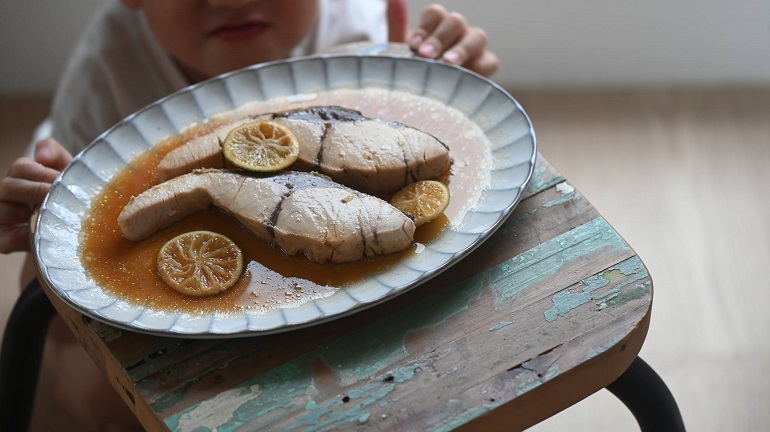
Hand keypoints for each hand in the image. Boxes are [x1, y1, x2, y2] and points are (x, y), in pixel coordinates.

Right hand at [0, 138, 71, 252]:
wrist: (77, 225)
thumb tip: (42, 155)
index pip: (21, 167)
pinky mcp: (4, 238)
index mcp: (23, 175)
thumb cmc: (70, 193)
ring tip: (45, 217)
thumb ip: (55, 154)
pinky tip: (33, 236)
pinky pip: (2, 239)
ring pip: (1, 211)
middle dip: (35, 192)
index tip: (61, 181)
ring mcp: (3, 215)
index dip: (42, 174)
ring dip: (23, 214)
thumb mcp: (68, 171)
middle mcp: (8, 193)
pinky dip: (16, 238)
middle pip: (8, 186)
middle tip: (57, 199)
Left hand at [387, 0, 499, 76]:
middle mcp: (457, 32)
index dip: (425, 27)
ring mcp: (474, 48)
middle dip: (440, 38)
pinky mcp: (485, 66)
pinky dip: (481, 66)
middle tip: (425, 55)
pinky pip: (490, 61)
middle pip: (456, 22)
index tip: (413, 45)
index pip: (435, 14)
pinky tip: (466, 75)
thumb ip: (397, 25)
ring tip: (448, 64)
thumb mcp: (402, 52)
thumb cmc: (415, 72)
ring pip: (477, 36)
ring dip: (462, 49)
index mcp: (436, 26)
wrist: (425, 97)